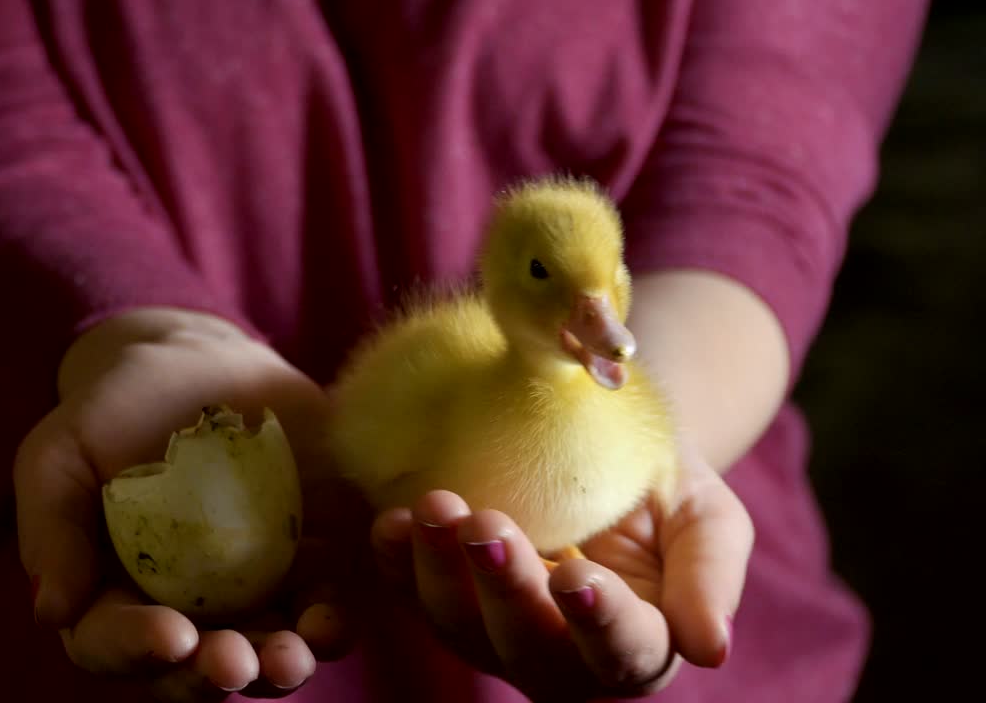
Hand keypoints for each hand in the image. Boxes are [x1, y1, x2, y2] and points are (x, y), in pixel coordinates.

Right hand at [13, 308, 360, 699]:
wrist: (202, 362)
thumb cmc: (116, 406)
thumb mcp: (61, 450)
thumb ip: (51, 525)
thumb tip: (53, 611)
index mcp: (107, 594)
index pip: (110, 642)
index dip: (136, 649)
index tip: (171, 635)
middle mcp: (179, 611)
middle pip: (191, 669)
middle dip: (214, 674)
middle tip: (235, 662)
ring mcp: (248, 596)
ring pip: (261, 656)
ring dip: (277, 668)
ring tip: (291, 658)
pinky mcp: (306, 568)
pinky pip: (320, 612)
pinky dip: (329, 627)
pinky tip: (333, 620)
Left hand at [370, 444, 753, 701]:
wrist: (602, 448)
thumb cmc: (664, 489)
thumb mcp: (707, 518)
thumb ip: (708, 577)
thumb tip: (711, 648)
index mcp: (637, 645)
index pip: (622, 650)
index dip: (599, 620)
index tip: (578, 576)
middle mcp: (559, 655)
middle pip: (528, 643)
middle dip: (505, 587)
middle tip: (488, 527)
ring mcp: (492, 633)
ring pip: (460, 625)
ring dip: (440, 571)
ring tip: (434, 508)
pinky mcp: (442, 599)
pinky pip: (410, 591)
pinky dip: (397, 561)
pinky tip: (391, 521)